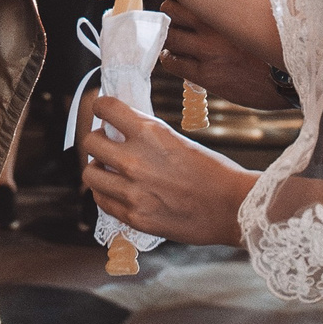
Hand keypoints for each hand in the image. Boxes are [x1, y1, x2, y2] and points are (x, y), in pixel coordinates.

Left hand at [80, 95, 254, 244]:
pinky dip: (105, 193)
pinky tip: (116, 190)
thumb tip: (123, 132)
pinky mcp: (134, 216)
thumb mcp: (178, 141)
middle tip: (106, 144)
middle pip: (90, 142)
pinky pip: (102, 201)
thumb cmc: (215, 173)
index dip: (101, 108)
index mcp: (150, 133)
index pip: (106, 109)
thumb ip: (148, 137)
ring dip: (97, 168)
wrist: (233, 208)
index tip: (101, 111)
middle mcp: (136, 160)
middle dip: (96, 140)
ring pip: (89, 174)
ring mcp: (132, 191)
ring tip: (108, 170)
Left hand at [160, 0, 292, 109]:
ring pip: (169, 36)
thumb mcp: (258, 12)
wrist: (287, 81)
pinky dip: (170, 58)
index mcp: (227, 4)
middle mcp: (213, 25)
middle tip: (178, 21)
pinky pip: (172, 62)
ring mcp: (207, 50)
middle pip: (170, 9)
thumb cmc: (275, 43)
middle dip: (171, 14)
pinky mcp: (205, 74)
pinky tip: (177, 58)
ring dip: (169, 37)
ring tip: (177, 41)